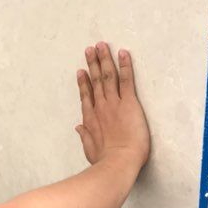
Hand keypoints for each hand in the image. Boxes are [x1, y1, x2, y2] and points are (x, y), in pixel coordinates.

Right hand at [75, 43, 149, 168]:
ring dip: (105, 59)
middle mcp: (101, 107)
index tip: (81, 72)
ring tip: (102, 46)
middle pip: (96, 81)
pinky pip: (126, 80)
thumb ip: (85, 136)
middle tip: (90, 50)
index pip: (86, 96)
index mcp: (91, 119)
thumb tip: (78, 127)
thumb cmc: (105, 161)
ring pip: (108, 76)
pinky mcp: (129, 103)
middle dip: (93, 64)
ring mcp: (114, 103)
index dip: (84, 83)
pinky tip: (123, 53)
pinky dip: (125, 65)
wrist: (119, 162)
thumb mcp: (90, 149)